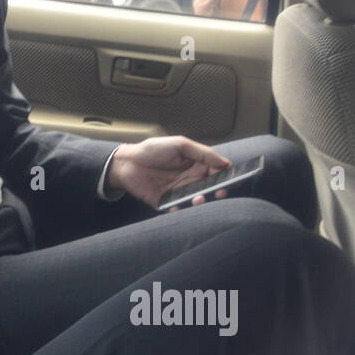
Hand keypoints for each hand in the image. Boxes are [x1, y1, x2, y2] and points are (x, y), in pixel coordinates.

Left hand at [108, 136, 231, 208]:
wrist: (127, 162)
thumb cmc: (153, 150)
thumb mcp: (180, 144)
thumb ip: (202, 153)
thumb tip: (225, 163)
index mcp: (195, 166)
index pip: (215, 174)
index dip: (223, 178)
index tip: (228, 181)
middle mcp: (189, 180)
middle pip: (208, 189)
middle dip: (215, 192)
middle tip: (217, 193)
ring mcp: (178, 192)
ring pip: (194, 200)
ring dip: (199, 201)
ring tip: (197, 199)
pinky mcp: (166, 203)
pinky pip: (176, 209)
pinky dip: (178, 209)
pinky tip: (178, 206)